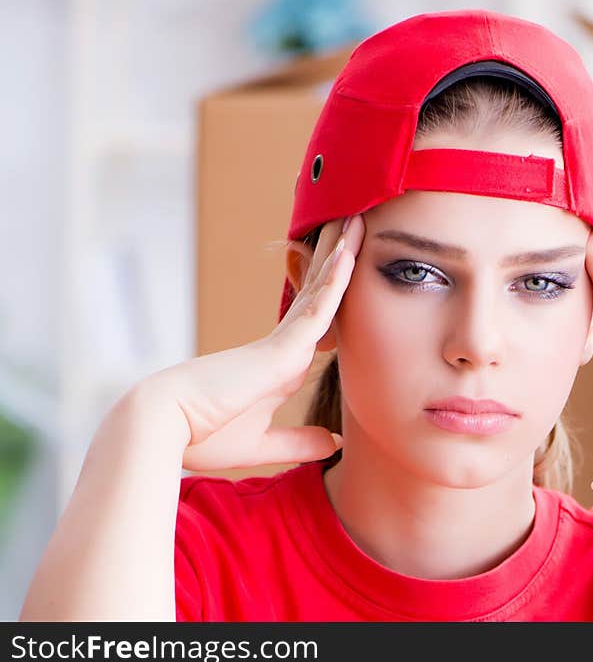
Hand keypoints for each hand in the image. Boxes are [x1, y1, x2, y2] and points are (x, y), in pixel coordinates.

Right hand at [141, 213, 364, 471]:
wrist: (164, 428)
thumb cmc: (203, 435)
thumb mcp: (264, 444)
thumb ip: (299, 441)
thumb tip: (335, 443)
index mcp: (279, 367)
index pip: (316, 325)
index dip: (332, 297)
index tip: (348, 273)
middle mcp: (282, 347)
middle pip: (319, 295)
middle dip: (336, 259)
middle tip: (355, 223)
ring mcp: (282, 343)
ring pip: (322, 291)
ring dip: (341, 254)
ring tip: (360, 218)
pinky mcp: (281, 347)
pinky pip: (319, 308)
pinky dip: (337, 281)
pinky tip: (352, 254)